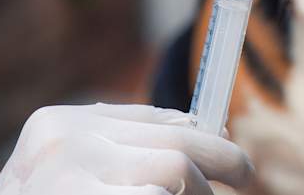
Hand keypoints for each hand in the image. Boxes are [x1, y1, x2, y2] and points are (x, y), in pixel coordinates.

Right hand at [0, 103, 253, 194]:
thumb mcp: (67, 173)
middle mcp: (63, 144)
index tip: (228, 146)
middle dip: (219, 159)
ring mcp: (69, 180)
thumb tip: (199, 130)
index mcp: (57, 125)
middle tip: (245, 174)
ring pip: (176, 172)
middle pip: (174, 142)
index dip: (201, 131)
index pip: (151, 117)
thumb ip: (119, 148)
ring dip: (200, 194)